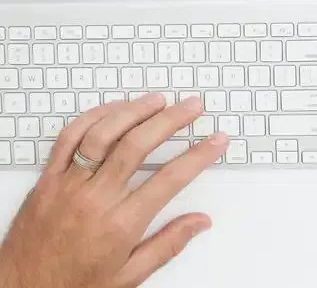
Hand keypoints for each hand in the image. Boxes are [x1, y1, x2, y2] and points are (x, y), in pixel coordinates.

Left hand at [0, 94, 228, 287]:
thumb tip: (199, 223)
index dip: (199, 156)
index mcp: (120, 224)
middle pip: (138, 146)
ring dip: (134, 111)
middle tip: (192, 107)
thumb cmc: (72, 285)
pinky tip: (113, 109)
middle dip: (171, 120)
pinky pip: (69, 138)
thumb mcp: (128, 276)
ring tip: (158, 100)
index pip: (170, 179)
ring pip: (103, 134)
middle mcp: (94, 199)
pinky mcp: (48, 179)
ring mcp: (68, 185)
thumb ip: (167, 245)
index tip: (216, 141)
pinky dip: (93, 117)